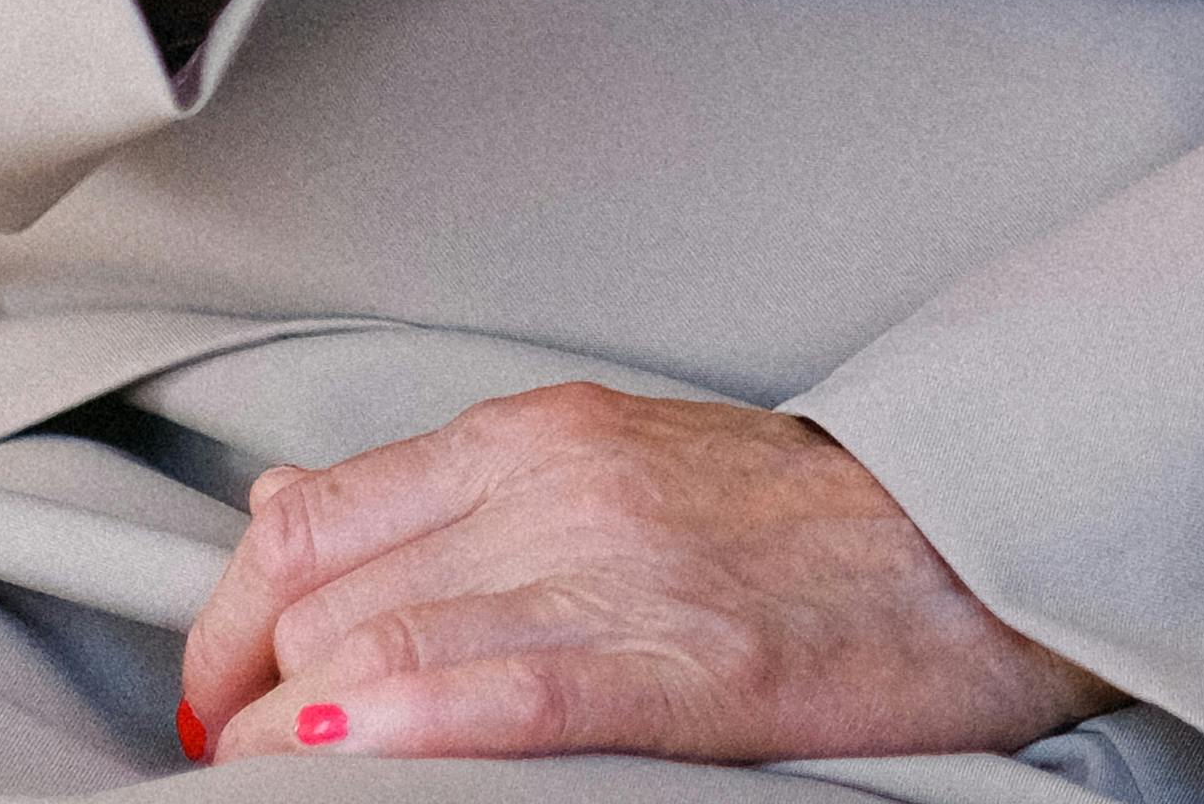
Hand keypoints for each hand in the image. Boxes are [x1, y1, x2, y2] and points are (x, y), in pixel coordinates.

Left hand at [179, 385, 1109, 762]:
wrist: (983, 538)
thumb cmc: (806, 522)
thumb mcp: (614, 455)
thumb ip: (448, 488)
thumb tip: (281, 510)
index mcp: (540, 434)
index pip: (306, 521)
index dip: (225, 627)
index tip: (219, 700)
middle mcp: (559, 486)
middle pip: (321, 601)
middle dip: (252, 702)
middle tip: (250, 767)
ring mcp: (618, 571)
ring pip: (378, 652)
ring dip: (297, 741)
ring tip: (286, 789)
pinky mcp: (680, 664)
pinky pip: (496, 697)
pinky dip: (397, 737)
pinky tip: (351, 764)